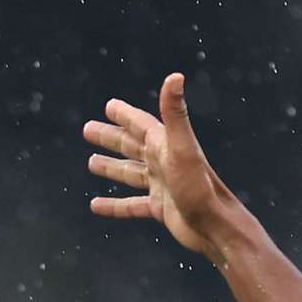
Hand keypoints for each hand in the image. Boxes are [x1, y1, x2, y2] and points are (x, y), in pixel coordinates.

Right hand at [84, 73, 242, 256]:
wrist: (213, 225)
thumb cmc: (199, 186)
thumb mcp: (183, 148)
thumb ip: (175, 113)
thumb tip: (175, 76)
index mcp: (165, 145)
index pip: (141, 125)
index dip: (124, 115)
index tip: (109, 106)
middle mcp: (163, 162)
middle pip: (131, 146)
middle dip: (110, 138)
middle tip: (88, 130)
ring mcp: (161, 185)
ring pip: (130, 173)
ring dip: (111, 168)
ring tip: (91, 163)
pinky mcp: (159, 208)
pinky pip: (130, 205)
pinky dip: (113, 205)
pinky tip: (96, 206)